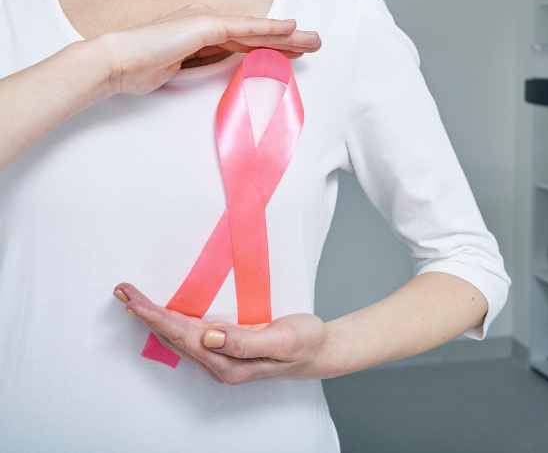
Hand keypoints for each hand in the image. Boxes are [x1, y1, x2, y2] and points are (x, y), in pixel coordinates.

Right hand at [96, 2, 321, 97]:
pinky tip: (290, 29)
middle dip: (287, 40)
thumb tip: (221, 73)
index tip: (293, 53)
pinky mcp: (205, 26)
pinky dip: (268, 28)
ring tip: (313, 40)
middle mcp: (207, 23)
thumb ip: (200, 66)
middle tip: (314, 44)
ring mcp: (206, 21)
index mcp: (201, 34)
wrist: (116, 63)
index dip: (271, 46)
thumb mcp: (179, 70)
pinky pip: (244, 28)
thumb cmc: (140, 70)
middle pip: (256, 34)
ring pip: (256, 30)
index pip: (245, 42)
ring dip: (287, 35)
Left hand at [113, 283, 329, 383]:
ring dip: (154, 317)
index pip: (183, 335)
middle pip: (173, 336)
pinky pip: (189, 334)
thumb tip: (208, 336)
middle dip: (145, 314)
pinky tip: (163, 315)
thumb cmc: (304, 342)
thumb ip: (245, 341)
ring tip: (133, 300)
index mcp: (228, 362)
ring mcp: (220, 357)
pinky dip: (171, 321)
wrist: (319, 351)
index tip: (134, 300)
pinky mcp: (225, 348)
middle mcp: (218, 362)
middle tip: (122, 292)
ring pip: (178, 336)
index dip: (156, 316)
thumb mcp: (283, 339)